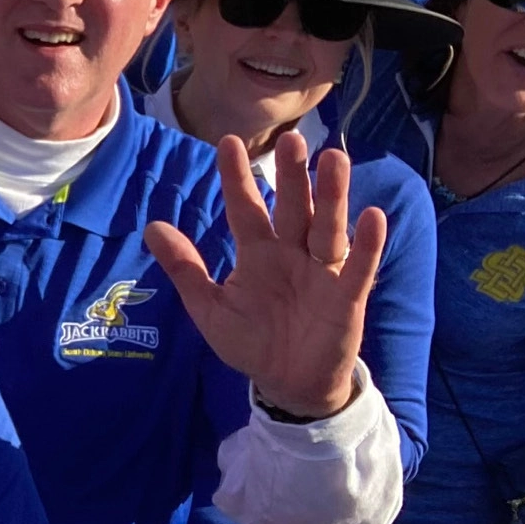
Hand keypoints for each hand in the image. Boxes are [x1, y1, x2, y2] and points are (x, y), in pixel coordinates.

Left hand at [146, 132, 386, 419]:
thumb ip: (185, 268)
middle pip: (293, 208)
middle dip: (292, 176)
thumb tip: (152, 228)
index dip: (238, 179)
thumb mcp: (209, 307)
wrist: (286, 384)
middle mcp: (292, 253)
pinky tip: (372, 216)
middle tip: (291, 139)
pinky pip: (358, 267)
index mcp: (258, 253)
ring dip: (332, 196)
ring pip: (327, 227)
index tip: (227, 143)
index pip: (246, 208)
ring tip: (333, 160)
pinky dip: (367, 244)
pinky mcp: (347, 297)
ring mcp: (322, 272)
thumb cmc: (251, 342)